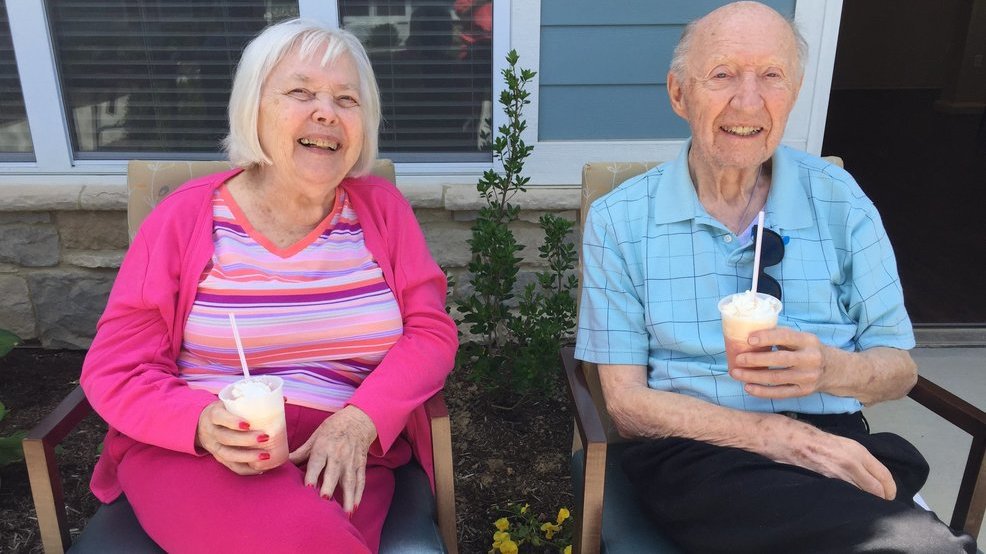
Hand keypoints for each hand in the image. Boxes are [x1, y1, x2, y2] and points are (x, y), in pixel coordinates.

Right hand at [195, 400, 271, 474]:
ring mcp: (214, 447)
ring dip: (248, 457)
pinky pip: (231, 467)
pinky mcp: (218, 458)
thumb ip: (254, 401)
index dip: (232, 422)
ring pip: (228, 455)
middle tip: (265, 437)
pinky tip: (260, 469)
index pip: (220, 418)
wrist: (202, 424)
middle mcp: (211, 432)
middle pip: (226, 438)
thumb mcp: (232, 403)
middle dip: (246, 440)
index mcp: (213, 415)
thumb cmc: (224, 411)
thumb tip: (284, 399)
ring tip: (265, 455)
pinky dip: (246, 469)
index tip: (248, 424)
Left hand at [289, 405, 376, 514]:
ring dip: (347, 497)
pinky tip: (355, 507)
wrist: (357, 421)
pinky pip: (360, 481)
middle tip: (324, 502)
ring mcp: (351, 461)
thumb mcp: (315, 437)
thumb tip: (282, 462)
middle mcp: (338, 455)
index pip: (317, 463)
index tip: (308, 488)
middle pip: (333, 473)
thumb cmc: (332, 429)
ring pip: (349, 481)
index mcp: (323, 447)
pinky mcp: (360, 465)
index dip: (312, 475)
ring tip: (345, 513)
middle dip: (329, 487)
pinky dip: (358, 494)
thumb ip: (300, 453)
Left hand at [729, 326, 833, 398]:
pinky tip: (748, 387)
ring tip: (736, 373)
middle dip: (756, 360)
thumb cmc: (808, 350)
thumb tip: (748, 333)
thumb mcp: (801, 338)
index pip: (786, 336)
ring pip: (776, 378)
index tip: (748, 338)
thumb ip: (781, 336)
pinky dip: (762, 391)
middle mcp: (810, 359)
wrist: (833, 370)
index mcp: (808, 341)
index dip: (767, 337)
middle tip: (738, 359)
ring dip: (753, 376)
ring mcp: (808, 377)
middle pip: (780, 359)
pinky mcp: (804, 391)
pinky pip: (780, 393)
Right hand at [766, 415, 896, 499]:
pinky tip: (846, 500)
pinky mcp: (823, 479)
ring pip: (862, 493)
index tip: (889, 495)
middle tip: (879, 504)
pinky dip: (849, 499)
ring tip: (865, 504)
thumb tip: (860, 470)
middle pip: (877, 489)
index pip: (883, 474)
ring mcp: (836, 472)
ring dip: (866, 500)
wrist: (776, 435)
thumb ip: (846, 454)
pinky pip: (844, 494)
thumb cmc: (800, 433)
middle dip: (881, 498)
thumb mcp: (831, 440)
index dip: (889, 488)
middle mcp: (850, 460)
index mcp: (854, 448)